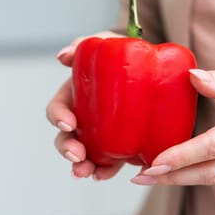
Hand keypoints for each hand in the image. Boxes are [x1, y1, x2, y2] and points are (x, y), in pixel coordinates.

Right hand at [47, 31, 124, 179]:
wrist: (156, 67)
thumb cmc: (125, 53)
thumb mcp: (107, 40)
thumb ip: (85, 43)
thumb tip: (62, 56)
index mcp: (76, 96)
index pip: (58, 110)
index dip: (58, 118)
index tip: (68, 124)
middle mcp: (85, 118)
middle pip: (67, 138)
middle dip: (67, 150)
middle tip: (77, 156)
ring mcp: (101, 134)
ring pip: (86, 155)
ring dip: (84, 166)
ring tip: (90, 173)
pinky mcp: (121, 143)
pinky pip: (112, 161)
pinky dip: (107, 170)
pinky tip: (107, 174)